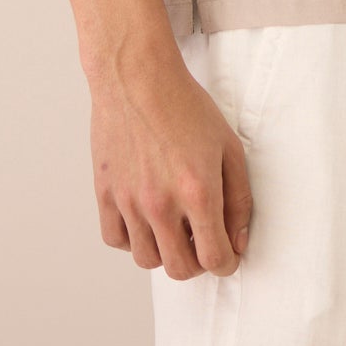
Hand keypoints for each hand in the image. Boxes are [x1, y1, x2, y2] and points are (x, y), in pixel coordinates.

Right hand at [88, 45, 253, 279]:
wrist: (137, 76)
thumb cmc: (184, 105)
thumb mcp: (228, 146)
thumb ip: (239, 199)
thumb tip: (237, 241)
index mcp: (197, 191)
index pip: (214, 258)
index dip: (226, 262)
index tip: (226, 253)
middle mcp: (161, 203)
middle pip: (180, 269)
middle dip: (197, 261)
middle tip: (200, 238)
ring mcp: (129, 201)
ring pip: (147, 259)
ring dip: (164, 250)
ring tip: (172, 223)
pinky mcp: (105, 193)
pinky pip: (116, 240)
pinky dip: (131, 237)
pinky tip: (144, 216)